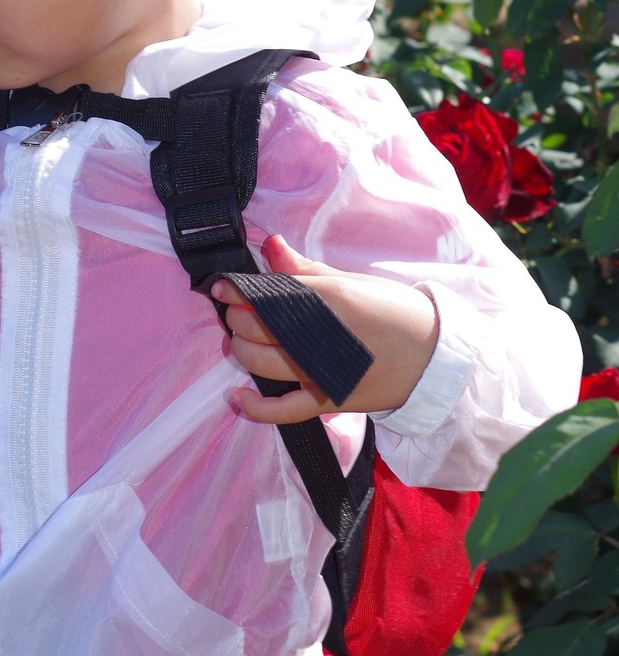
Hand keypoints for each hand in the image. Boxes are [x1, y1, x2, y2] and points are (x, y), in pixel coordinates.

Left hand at [214, 233, 439, 424]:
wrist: (434, 355)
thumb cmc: (393, 313)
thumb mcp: (351, 282)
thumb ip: (305, 269)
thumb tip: (270, 244)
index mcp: (330, 298)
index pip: (269, 294)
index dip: (238, 291)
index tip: (222, 288)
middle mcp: (323, 335)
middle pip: (259, 327)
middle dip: (237, 319)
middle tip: (235, 314)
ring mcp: (325, 371)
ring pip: (263, 363)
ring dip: (241, 351)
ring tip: (237, 343)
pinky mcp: (331, 401)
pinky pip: (285, 411)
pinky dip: (257, 408)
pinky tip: (238, 398)